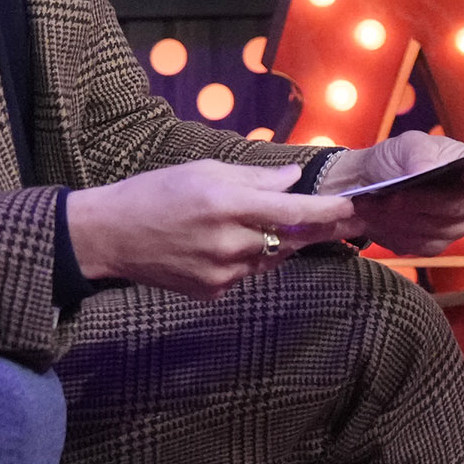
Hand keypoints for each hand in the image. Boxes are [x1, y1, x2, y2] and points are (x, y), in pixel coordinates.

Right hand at [64, 159, 356, 299]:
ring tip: (258, 224)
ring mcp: (221, 273)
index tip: (353, 206)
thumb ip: (254, 178)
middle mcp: (228, 242)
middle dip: (316, 230)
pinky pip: (245, 274)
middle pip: (289, 239)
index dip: (327, 211)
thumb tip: (293, 179)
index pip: (292, 210)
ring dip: (277, 242)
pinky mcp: (212, 293)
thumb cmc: (155, 192)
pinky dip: (246, 258)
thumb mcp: (203, 171)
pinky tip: (222, 245)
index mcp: (226, 204)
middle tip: (342, 220)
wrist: (110, 236)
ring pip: (269, 258)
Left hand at [327, 130, 463, 256]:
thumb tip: (427, 170)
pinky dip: (398, 233)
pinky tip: (379, 220)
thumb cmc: (392, 159)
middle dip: (425, 201)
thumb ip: (418, 153)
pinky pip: (425, 245)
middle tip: (393, 196)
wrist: (366, 185)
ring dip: (404, 218)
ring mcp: (456, 223)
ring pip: (441, 228)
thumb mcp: (403, 145)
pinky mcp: (436, 244)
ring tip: (376, 206)